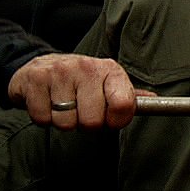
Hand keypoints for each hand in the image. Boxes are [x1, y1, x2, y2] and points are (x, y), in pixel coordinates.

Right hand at [8, 53, 140, 128]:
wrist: (39, 67)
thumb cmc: (79, 81)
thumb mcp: (106, 84)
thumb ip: (128, 95)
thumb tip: (154, 101)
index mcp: (109, 69)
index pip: (123, 105)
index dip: (116, 120)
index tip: (109, 119)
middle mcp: (85, 67)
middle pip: (91, 121)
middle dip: (84, 123)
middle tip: (79, 110)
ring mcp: (59, 71)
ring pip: (65, 123)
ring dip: (62, 121)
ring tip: (61, 105)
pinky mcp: (35, 79)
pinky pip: (43, 118)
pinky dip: (43, 117)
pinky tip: (46, 102)